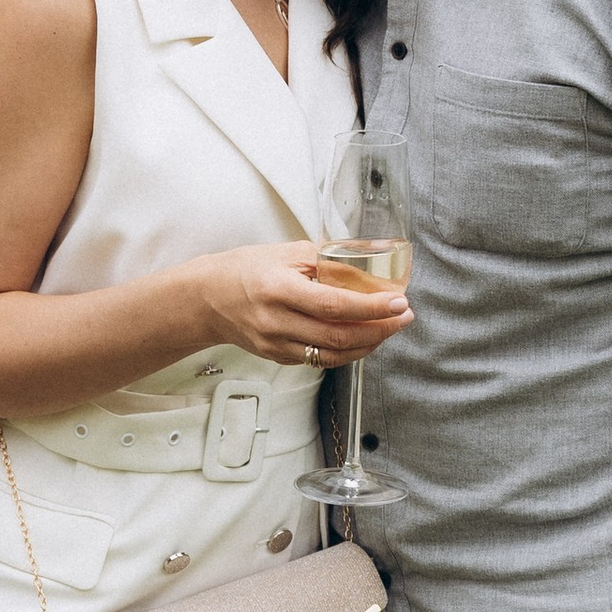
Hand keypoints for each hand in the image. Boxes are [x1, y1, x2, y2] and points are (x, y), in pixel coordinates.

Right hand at [187, 243, 410, 370]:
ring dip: (368, 343)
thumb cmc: (247, 269)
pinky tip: (363, 336)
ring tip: (389, 327)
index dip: (371, 307)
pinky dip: (347, 349)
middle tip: (403, 316)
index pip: (334, 305)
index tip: (398, 301)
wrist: (208, 298)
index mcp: (279, 289)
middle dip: (380, 329)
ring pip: (334, 355)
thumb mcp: (286, 253)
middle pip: (338, 336)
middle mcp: (276, 322)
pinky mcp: (278, 357)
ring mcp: (276, 344)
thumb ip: (328, 260)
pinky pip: (320, 359)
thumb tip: (371, 261)